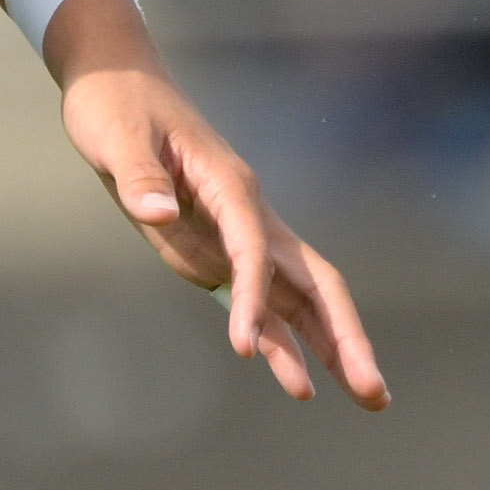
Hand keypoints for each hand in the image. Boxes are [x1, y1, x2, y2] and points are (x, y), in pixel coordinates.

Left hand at [57, 50, 387, 409]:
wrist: (118, 89)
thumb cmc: (116, 107)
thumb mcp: (116, 137)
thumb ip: (139, 176)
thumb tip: (157, 212)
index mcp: (231, 185)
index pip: (255, 248)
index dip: (253, 295)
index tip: (240, 345)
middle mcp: (252, 216)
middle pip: (316, 282)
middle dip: (345, 336)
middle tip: (373, 391)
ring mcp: (243, 240)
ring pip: (303, 302)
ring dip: (331, 349)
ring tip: (368, 399)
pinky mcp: (223, 257)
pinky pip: (265, 309)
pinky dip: (283, 346)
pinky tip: (301, 386)